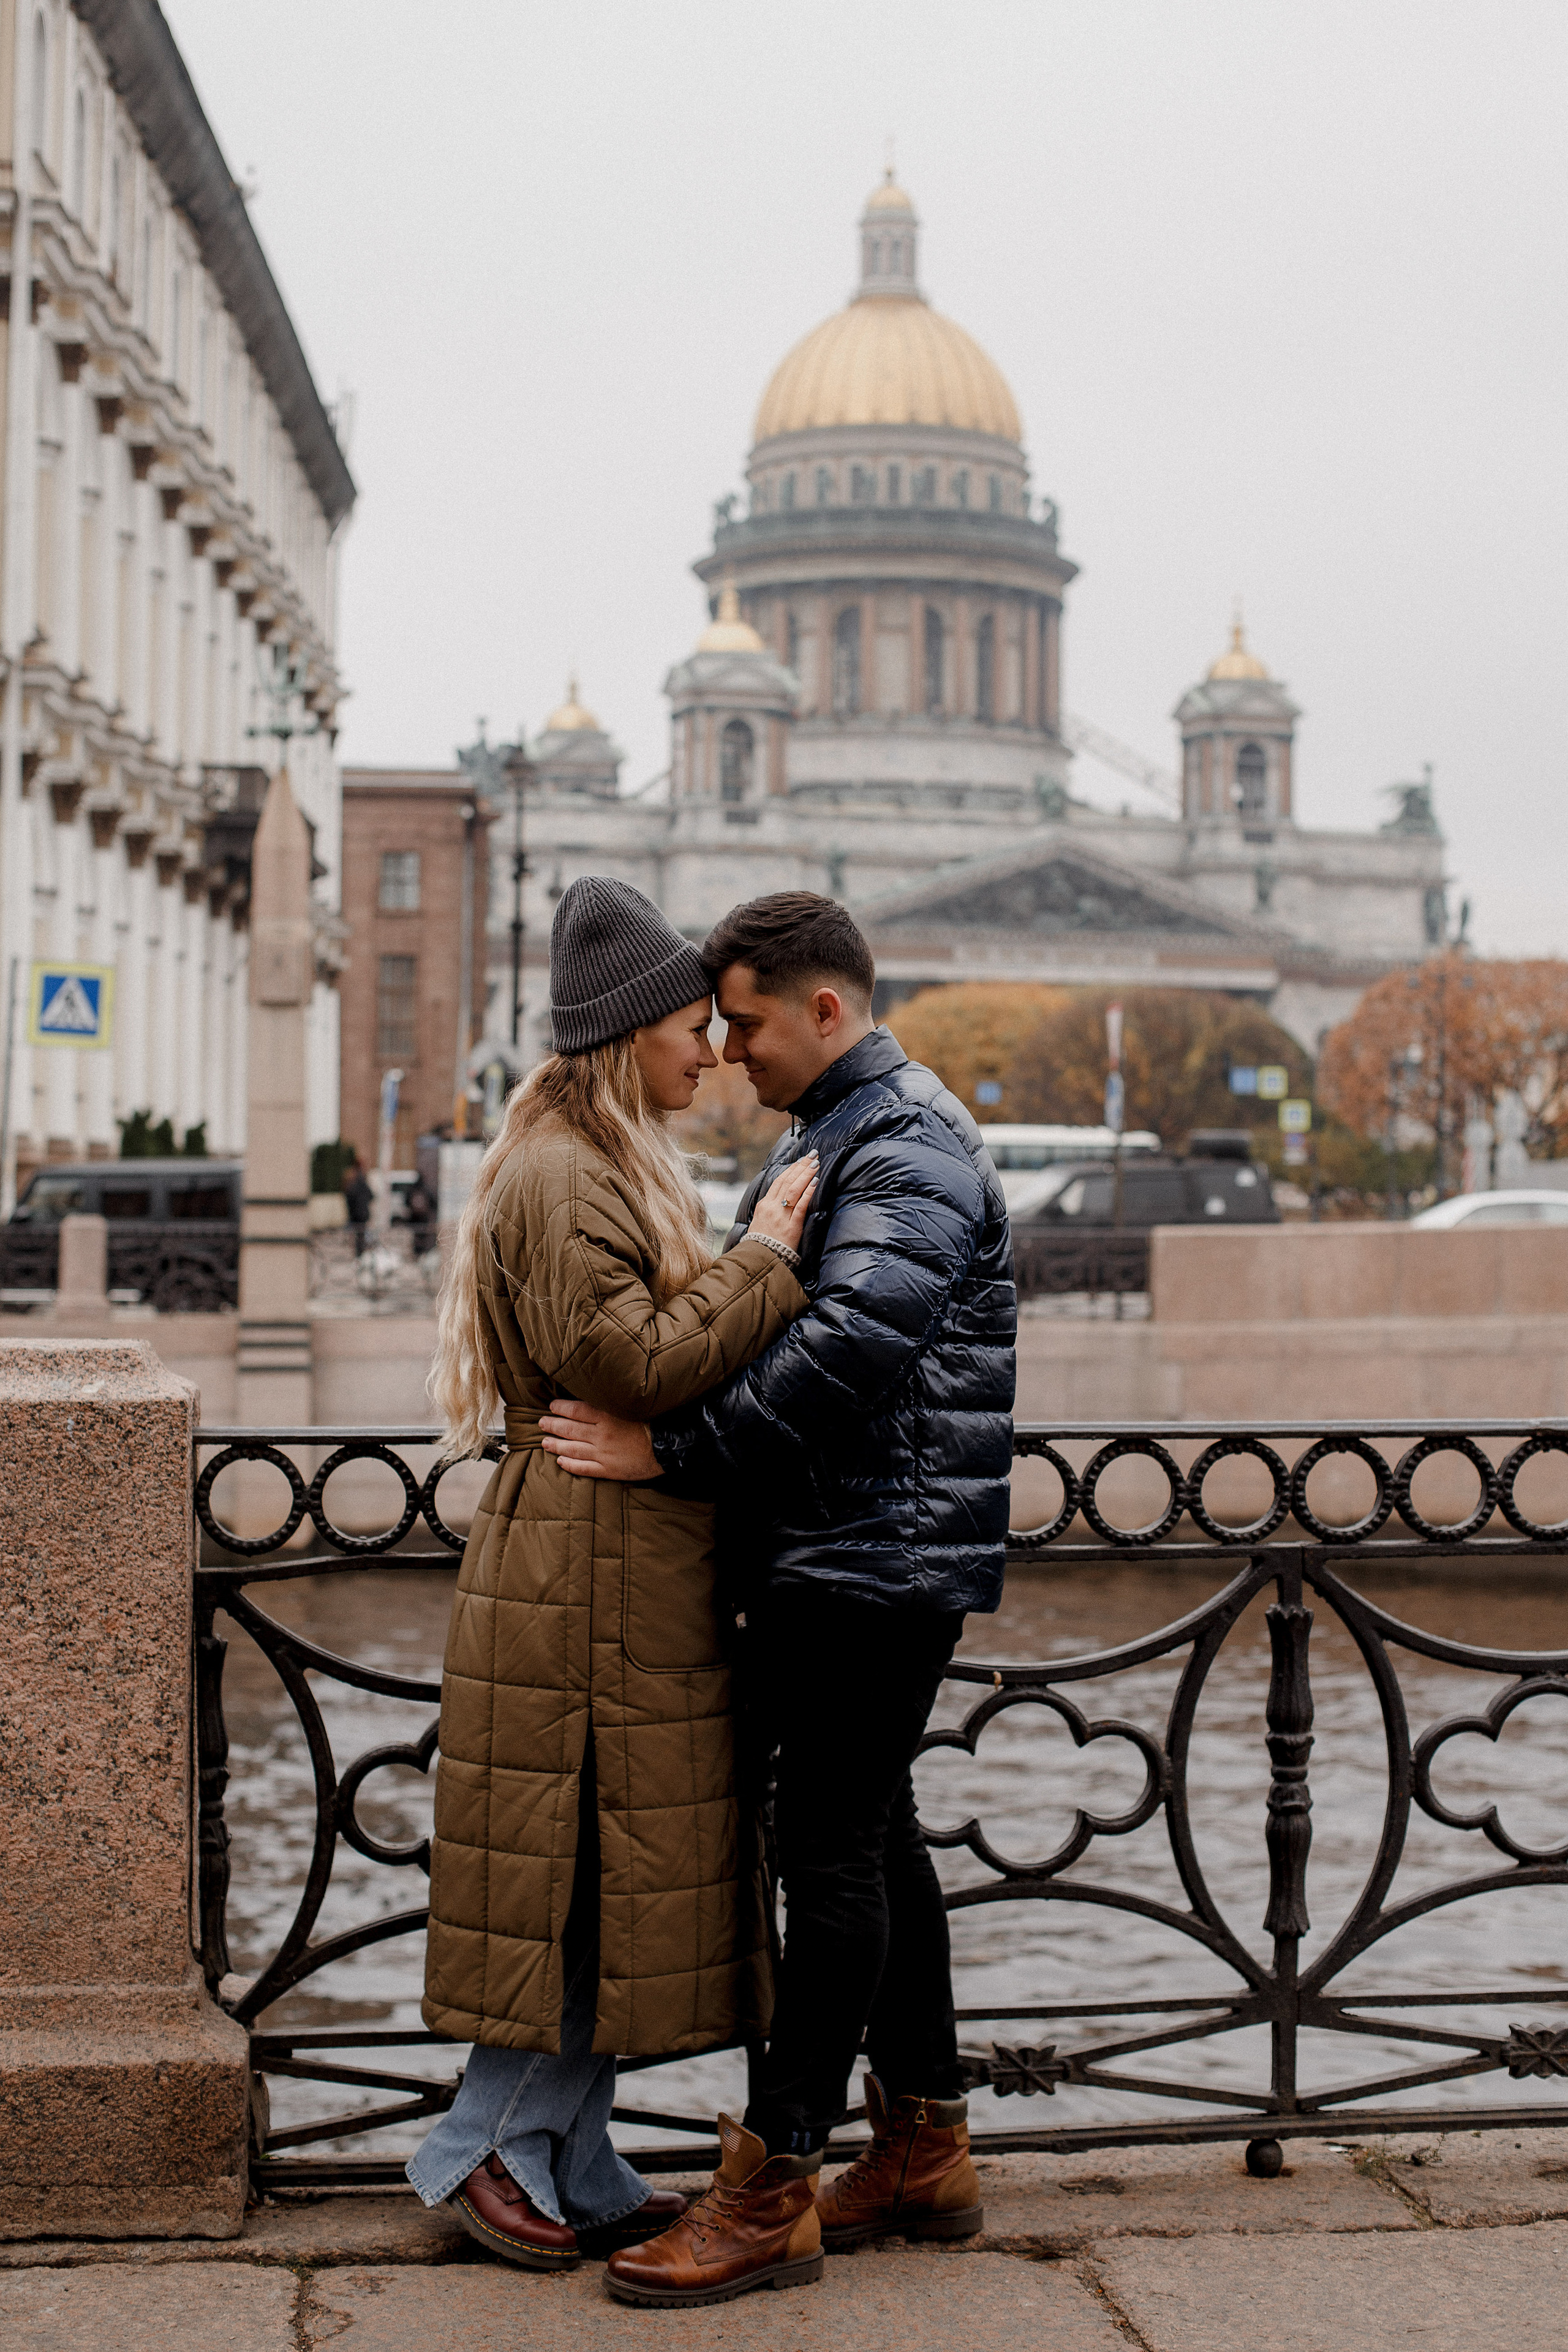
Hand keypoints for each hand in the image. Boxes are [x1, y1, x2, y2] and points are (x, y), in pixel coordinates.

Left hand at [539, 1398, 659, 1480]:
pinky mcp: (609, 1469)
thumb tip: (596, 1397)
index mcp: (607, 1416)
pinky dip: (570, 1465)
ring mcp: (603, 1453)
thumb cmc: (654, 1422)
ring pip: (572, 1449)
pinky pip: (583, 1468)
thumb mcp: (632, 1406)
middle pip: (570, 1429)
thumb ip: (612, 1403)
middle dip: (553, 1425)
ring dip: (556, 1445)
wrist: (668, 1447)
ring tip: (544, 1442)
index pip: (577, 1410)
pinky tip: (560, 1462)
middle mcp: (601, 1434)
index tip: (552, 1406)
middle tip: (541, 1423)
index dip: (561, 1407)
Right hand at [749, 1152, 818, 1251]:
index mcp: (764, 1205)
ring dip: (806, 1175)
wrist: (760, 1260)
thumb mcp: (761, 1221)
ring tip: (816, 1164)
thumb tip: (781, 1198)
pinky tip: (815, 1182)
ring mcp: (781, 1216)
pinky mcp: (791, 1226)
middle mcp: (772, 1207)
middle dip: (801, 1167)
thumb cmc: (762, 1242)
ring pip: (794, 1190)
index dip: (791, 1169)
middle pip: (787, 1181)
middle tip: (812, 1155)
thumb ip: (770, 1208)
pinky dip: (808, 1192)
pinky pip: (800, 1206)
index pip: (779, 1181)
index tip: (801, 1160)